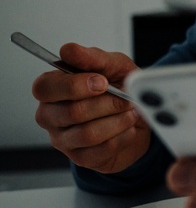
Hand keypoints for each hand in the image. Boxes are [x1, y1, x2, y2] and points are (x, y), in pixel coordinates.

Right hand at [32, 43, 150, 173]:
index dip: (74, 85)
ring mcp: (64, 139)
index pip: (44, 88)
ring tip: (131, 111)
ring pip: (88, 133)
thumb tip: (69, 50)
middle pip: (71, 112)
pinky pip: (102, 150)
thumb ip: (93, 58)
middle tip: (126, 97)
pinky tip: (129, 127)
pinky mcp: (81, 158)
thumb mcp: (113, 65)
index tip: (102, 81)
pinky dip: (123, 135)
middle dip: (107, 103)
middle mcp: (51, 115)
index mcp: (52, 88)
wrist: (138, 114)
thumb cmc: (119, 87)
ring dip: (117, 121)